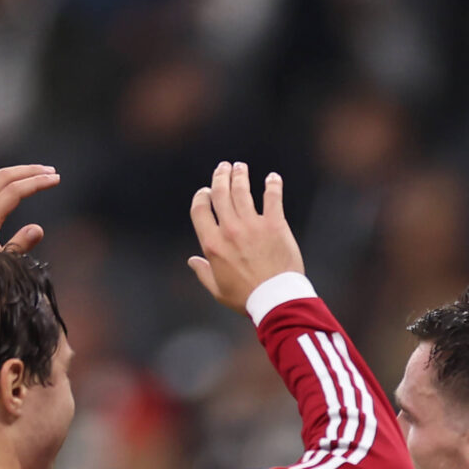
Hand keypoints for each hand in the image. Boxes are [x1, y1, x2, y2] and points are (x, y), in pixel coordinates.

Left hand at [0, 163, 57, 252]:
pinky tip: (10, 181)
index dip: (37, 183)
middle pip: (3, 177)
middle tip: (51, 170)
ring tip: (35, 172)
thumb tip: (38, 229)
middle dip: (29, 171)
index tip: (55, 180)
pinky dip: (0, 178)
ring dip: (15, 171)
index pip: (14, 191)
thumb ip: (19, 246)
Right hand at [189, 163, 306, 311]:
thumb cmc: (247, 298)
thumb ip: (204, 273)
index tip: (205, 191)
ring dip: (240, 175)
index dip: (201, 196)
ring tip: (240, 167)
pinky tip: (272, 177)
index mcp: (212, 244)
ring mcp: (252, 225)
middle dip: (220, 177)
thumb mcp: (218, 290)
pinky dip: (272, 185)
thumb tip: (192, 260)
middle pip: (220, 193)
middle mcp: (229, 230)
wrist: (277, 300)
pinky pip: (272, 198)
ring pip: (242, 191)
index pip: (200, 209)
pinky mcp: (275, 225)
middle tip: (224, 168)